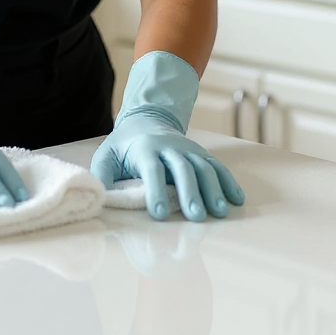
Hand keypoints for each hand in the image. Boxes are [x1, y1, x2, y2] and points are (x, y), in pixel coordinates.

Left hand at [91, 110, 244, 221]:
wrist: (146, 118)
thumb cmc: (124, 145)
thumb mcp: (107, 155)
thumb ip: (102, 176)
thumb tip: (98, 198)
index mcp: (144, 149)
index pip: (151, 169)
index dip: (155, 190)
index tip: (159, 213)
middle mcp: (169, 147)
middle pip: (182, 168)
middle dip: (190, 192)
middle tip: (196, 216)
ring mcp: (188, 149)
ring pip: (203, 167)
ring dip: (213, 189)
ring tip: (220, 212)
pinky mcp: (201, 154)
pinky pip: (217, 166)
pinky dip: (228, 181)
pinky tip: (237, 199)